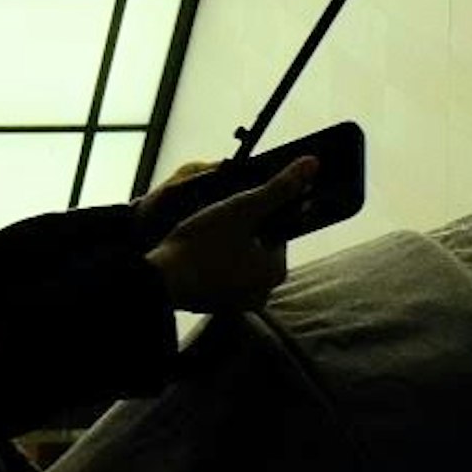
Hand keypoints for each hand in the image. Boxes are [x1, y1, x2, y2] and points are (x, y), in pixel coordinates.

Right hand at [145, 159, 316, 315]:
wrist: (160, 281)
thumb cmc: (201, 245)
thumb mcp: (241, 208)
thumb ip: (278, 187)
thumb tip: (311, 165)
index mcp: (275, 270)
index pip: (276, 230)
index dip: (255, 213)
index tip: (232, 208)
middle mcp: (263, 291)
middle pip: (257, 246)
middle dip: (239, 231)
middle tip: (214, 221)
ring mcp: (239, 302)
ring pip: (237, 261)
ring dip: (224, 247)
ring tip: (203, 236)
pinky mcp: (217, 306)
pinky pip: (221, 276)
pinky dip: (212, 263)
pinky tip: (195, 253)